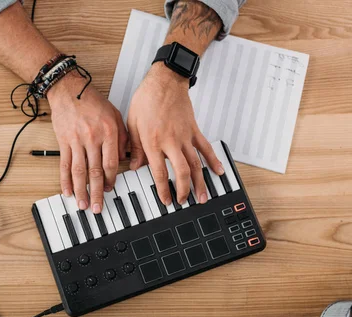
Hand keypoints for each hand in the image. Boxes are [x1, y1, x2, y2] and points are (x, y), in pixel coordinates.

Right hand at [47, 71, 127, 212]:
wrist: (69, 89)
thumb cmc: (93, 101)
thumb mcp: (116, 115)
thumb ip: (123, 137)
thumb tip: (123, 159)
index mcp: (109, 132)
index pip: (111, 163)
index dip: (111, 179)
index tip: (111, 189)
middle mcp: (93, 137)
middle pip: (95, 171)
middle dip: (97, 192)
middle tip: (98, 208)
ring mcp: (76, 140)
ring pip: (79, 171)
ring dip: (81, 190)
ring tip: (82, 204)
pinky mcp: (64, 141)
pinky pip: (64, 164)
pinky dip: (65, 180)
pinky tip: (67, 191)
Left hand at [126, 63, 223, 205]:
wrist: (164, 81)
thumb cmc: (147, 99)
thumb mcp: (132, 124)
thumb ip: (134, 147)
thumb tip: (134, 166)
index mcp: (153, 141)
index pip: (159, 172)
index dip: (163, 189)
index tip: (165, 200)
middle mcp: (171, 141)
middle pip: (181, 171)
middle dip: (183, 190)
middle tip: (183, 201)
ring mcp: (185, 136)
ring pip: (195, 163)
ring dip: (200, 182)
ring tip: (202, 196)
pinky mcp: (194, 130)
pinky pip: (205, 148)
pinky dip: (213, 161)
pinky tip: (218, 172)